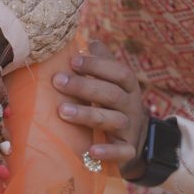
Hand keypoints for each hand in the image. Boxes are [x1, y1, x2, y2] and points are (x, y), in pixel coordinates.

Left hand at [52, 41, 147, 171]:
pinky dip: (108, 151)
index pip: (119, 72)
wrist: (136, 138)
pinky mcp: (127, 150)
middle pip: (112, 94)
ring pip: (113, 120)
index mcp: (128, 86)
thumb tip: (90, 41)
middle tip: (58, 81)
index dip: (98, 65)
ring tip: (62, 111)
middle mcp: (131, 105)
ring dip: (88, 115)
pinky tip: (91, 150)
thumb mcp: (112, 81)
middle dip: (84, 87)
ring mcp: (130, 128)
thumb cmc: (114, 102)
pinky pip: (121, 152)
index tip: (73, 60)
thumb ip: (102, 62)